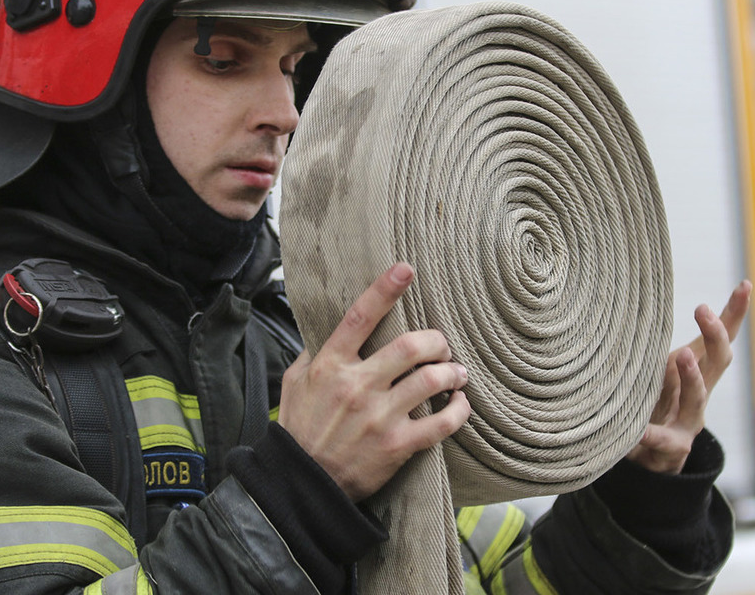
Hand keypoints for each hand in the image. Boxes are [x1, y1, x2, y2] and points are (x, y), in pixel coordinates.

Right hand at [278, 262, 471, 500]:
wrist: (302, 484)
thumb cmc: (300, 428)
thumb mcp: (294, 382)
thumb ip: (313, 351)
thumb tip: (327, 323)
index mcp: (331, 365)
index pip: (359, 317)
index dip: (384, 290)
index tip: (405, 269)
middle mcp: (357, 386)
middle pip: (412, 346)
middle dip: (437, 341)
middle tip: (442, 345)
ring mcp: (379, 416)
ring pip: (432, 380)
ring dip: (453, 372)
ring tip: (457, 373)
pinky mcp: (397, 445)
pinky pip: (442, 423)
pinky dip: (459, 410)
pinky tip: (460, 404)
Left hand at [626, 280, 751, 473]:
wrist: (653, 462)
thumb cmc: (654, 407)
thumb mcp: (660, 375)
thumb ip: (664, 353)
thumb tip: (656, 317)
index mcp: (697, 373)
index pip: (720, 341)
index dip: (735, 314)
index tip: (745, 286)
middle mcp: (700, 395)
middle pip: (718, 362)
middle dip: (715, 335)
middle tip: (703, 309)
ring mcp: (689, 422)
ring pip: (696, 398)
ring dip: (691, 376)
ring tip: (680, 356)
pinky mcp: (671, 448)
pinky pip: (660, 439)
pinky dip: (648, 433)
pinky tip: (638, 429)